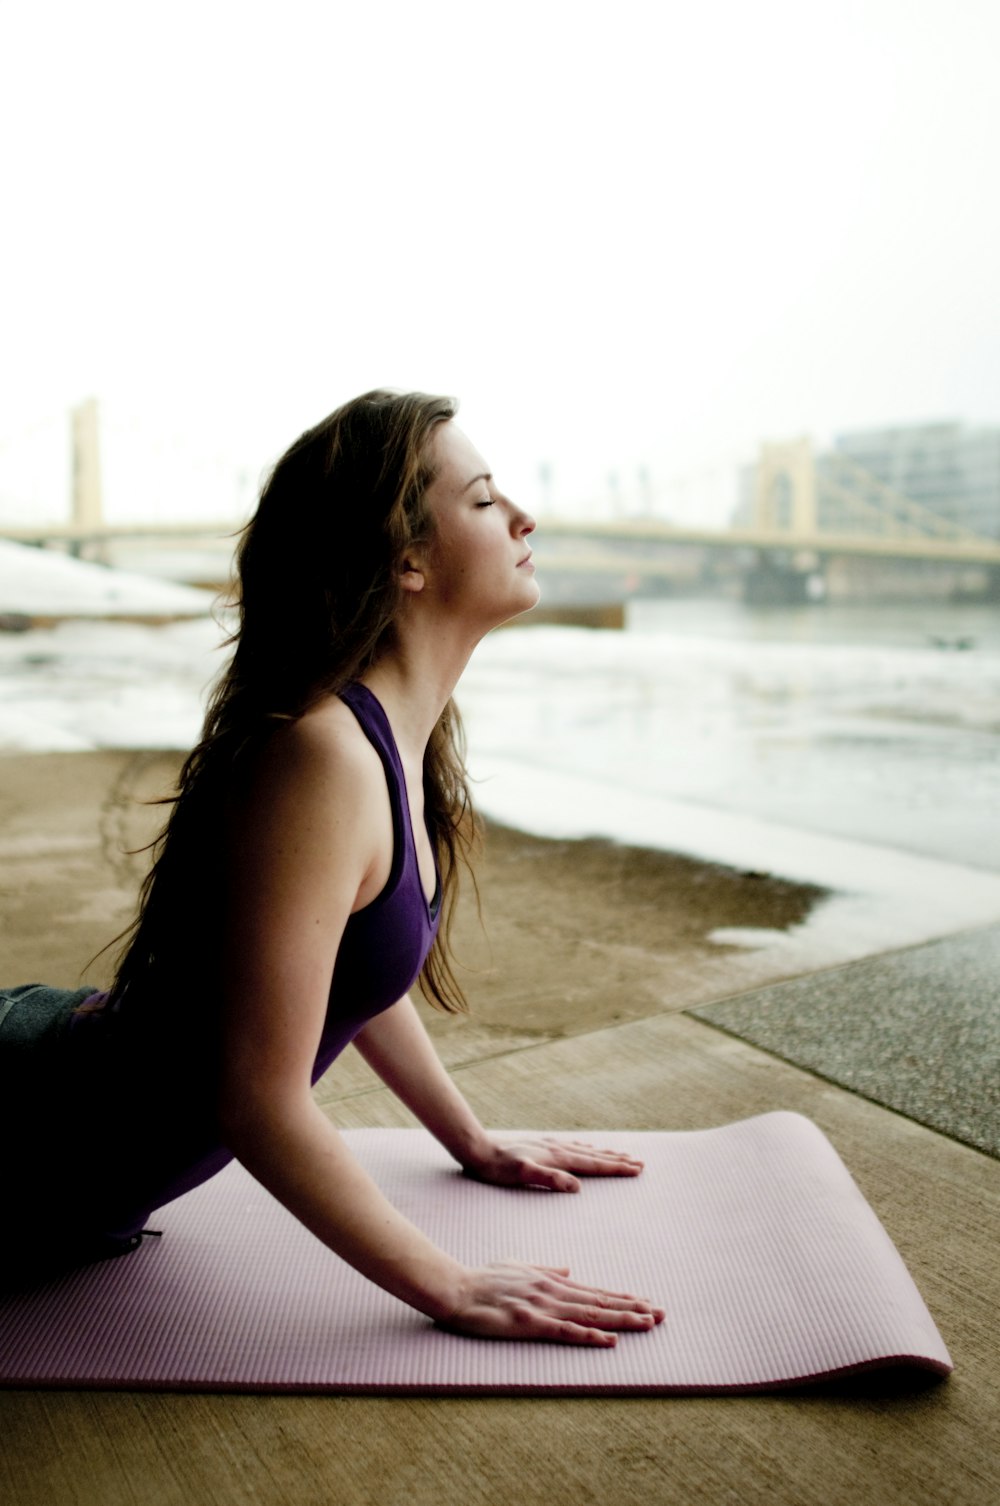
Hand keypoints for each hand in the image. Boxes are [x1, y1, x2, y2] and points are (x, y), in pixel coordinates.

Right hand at [439, 1260, 664, 1344]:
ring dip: (622, 1319)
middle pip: (601, 1301)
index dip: (622, 1297)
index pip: (595, 1291)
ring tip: (648, 1323)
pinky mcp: (531, 1322)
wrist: (456, 1288)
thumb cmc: (483, 1279)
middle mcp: (554, 1291)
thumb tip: (569, 1269)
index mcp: (551, 1280)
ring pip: (591, 1314)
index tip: (646, 1302)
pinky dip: (591, 1335)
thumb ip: (545, 1269)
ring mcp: (544, 1306)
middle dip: (633, 1308)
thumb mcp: (518, 1267)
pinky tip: (610, 1340)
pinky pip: (566, 1331)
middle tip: (662, 1314)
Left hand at [464, 1136, 644, 1192]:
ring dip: (605, 1154)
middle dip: (617, 1160)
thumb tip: (577, 1187)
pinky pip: (572, 1148)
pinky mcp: (542, 1148)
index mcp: (557, 1157)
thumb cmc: (498, 1168)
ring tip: (621, 1155)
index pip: (593, 1164)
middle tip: (640, 1163)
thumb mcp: (522, 1175)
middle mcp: (557, 1149)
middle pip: (595, 1155)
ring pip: (585, 1150)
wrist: (478, 1150)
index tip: (637, 1169)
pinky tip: (586, 1149)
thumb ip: (549, 1179)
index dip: (616, 1168)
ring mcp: (550, 1146)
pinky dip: (586, 1150)